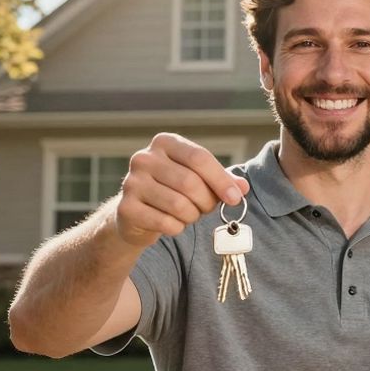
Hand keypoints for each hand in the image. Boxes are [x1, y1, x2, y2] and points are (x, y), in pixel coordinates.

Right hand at [113, 133, 250, 247]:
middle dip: (207, 201)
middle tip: (208, 208)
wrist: (136, 214)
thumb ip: (222, 180)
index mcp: (165, 143)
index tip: (235, 198)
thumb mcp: (199, 179)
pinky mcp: (126, 208)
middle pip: (190, 183)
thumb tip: (242, 188)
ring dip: (192, 215)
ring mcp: (131, 182)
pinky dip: (177, 228)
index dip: (221, 180)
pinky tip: (173, 224)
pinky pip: (165, 223)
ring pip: (178, 205)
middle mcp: (144, 158)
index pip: (199, 158)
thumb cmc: (173, 190)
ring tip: (189, 214)